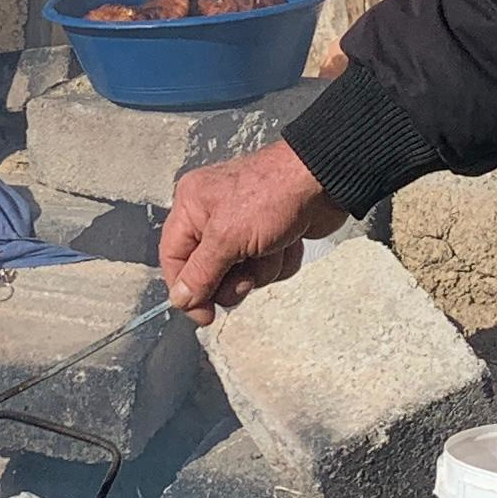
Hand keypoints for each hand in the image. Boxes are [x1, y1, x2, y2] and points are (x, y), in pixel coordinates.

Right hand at [158, 141, 346, 324]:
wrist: (323, 181)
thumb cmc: (273, 194)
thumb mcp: (227, 238)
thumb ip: (200, 273)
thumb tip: (179, 299)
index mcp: (192, 206)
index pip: (173, 258)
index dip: (186, 290)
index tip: (205, 315)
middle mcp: (212, 217)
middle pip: (209, 273)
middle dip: (235, 277)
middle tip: (248, 269)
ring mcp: (243, 229)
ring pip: (242, 275)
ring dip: (263, 268)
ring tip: (275, 245)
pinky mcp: (269, 238)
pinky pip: (267, 268)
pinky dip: (281, 261)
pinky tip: (290, 242)